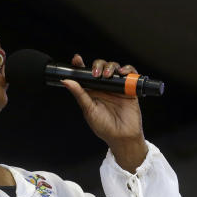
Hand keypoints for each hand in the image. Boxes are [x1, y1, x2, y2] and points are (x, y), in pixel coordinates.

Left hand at [60, 55, 146, 170]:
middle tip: (97, 74)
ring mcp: (116, 86)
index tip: (76, 59)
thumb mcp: (88, 110)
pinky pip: (130, 74)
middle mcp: (103, 86)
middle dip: (98, 65)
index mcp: (91, 90)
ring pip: (114, 67)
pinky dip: (128, 69)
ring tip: (108, 75)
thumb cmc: (104, 127)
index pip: (85, 74)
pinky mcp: (130, 88)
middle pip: (100, 66)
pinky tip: (123, 73)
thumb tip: (66, 81)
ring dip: (111, 66)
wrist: (122, 137)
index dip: (80, 65)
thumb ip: (79, 94)